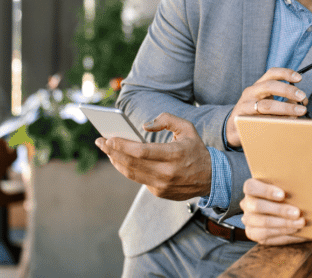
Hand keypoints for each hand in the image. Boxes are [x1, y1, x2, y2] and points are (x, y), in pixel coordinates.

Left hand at [96, 112, 212, 200]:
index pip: (141, 151)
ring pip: (131, 173)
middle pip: (131, 163)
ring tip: (107, 150)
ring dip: (116, 161)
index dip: (122, 145)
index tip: (108, 138)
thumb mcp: (187, 129)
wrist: (211, 178)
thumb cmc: (196, 150)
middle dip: (112, 151)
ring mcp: (162, 185)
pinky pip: (138, 179)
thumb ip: (167, 119)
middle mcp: (167, 172)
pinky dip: (127, 169)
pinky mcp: (159, 192)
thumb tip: (144, 126)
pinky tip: (120, 160)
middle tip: (100, 142)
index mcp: (175, 155)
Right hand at [227, 68, 308, 147]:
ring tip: (299, 112)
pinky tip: (286, 124)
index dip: (286, 73)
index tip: (299, 78)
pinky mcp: (243, 120)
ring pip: (266, 105)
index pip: (272, 74)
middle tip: (302, 97)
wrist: (232, 128)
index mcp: (259, 86)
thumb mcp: (269, 103)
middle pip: (269, 86)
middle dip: (288, 90)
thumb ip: (285, 101)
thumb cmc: (254, 113)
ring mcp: (245, 106)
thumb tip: (301, 102)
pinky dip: (276, 122)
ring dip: (285, 108)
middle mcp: (251, 92)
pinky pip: (262, 121)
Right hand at [240, 178, 306, 244]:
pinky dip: (284, 234)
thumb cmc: (286, 194)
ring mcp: (248, 220)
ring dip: (284, 224)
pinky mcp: (254, 234)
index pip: (251, 187)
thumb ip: (288, 185)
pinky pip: (267, 236)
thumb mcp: (285, 187)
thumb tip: (303, 185)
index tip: (283, 195)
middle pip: (257, 206)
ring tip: (300, 223)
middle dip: (279, 210)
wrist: (284, 211)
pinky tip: (296, 231)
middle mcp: (247, 204)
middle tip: (297, 213)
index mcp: (251, 188)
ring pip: (263, 223)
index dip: (265, 191)